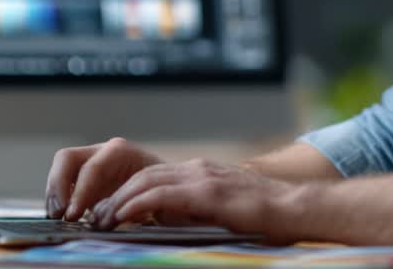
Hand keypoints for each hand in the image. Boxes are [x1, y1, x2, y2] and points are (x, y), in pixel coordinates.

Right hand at [45, 138, 162, 220]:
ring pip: (59, 171)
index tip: (73, 213)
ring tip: (57, 218)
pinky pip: (61, 184)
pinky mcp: (81, 178)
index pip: (91, 167)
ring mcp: (88, 163)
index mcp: (120, 152)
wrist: (161, 189)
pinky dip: (56, 200)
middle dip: (57, 186)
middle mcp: (101, 153)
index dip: (79, 190)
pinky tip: (61, 217)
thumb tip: (111, 218)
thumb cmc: (158, 192)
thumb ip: (129, 204)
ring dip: (53, 195)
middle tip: (59, 214)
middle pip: (66, 159)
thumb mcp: (149, 197)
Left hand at [92, 158, 307, 243]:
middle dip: (116, 195)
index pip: (154, 176)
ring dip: (120, 200)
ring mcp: (203, 177)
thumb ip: (196, 212)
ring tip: (103, 219)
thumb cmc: (264, 217)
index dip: (128, 192)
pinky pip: (162, 193)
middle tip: (97, 217)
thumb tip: (168, 224)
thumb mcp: (222, 212)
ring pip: (147, 180)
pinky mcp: (208, 192)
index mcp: (201, 173)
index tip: (110, 212)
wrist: (295, 208)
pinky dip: (138, 203)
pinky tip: (123, 216)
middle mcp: (198, 169)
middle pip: (144, 175)